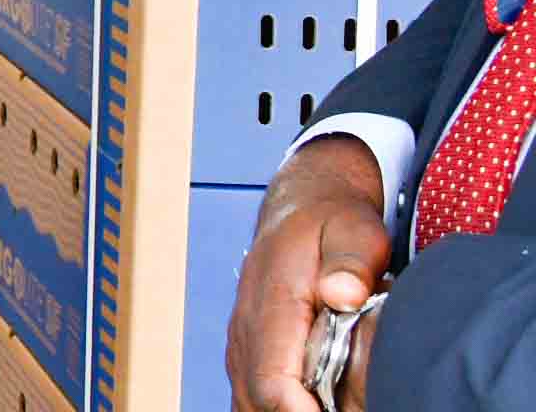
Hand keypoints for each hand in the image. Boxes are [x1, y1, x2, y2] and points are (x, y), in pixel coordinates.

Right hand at [227, 136, 392, 411]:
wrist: (302, 207)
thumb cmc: (332, 222)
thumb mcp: (356, 231)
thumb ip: (351, 262)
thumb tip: (343, 294)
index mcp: (272, 303)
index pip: (273, 381)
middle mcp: (248, 327)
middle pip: (256, 401)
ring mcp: (244, 340)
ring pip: (248, 401)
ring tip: (332, 407)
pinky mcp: (249, 348)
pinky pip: (251, 393)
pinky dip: (275, 408)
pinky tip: (311, 406)